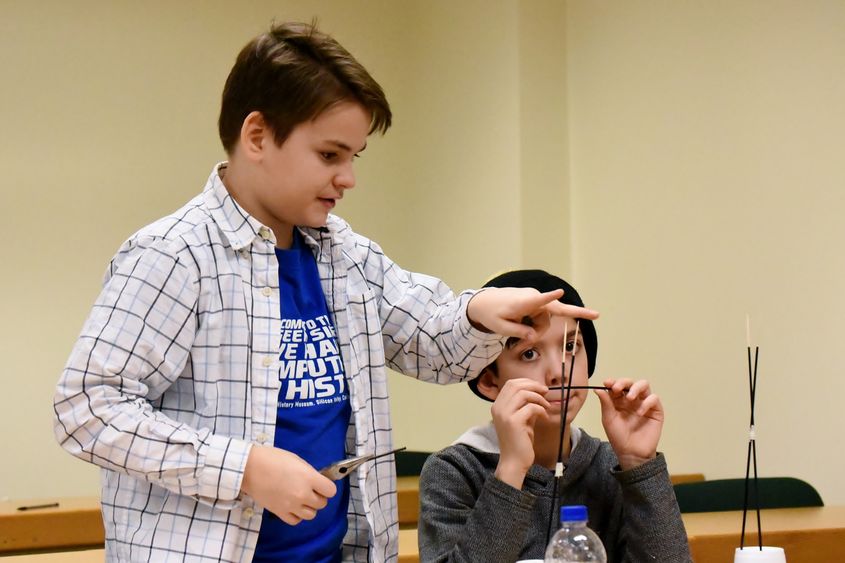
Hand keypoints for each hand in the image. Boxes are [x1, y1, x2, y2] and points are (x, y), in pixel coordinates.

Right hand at [240, 445, 336, 524]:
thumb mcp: (297, 460)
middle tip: (311, 490)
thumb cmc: (273, 459)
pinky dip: (297, 515)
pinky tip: (292, 506)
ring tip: (301, 499)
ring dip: (309, 507)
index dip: (327, 487)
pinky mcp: (280, 512)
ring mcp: (291, 505)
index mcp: (308, 478)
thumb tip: (318, 481)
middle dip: (318, 497)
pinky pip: (296, 521)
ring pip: (311, 515)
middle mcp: (302, 494)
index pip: (330, 491)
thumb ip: (310, 473)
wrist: (250, 468)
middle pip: (322, 504)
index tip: (322, 484)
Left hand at [468, 287, 599, 340]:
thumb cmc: (491, 314)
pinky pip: (543, 317)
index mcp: (523, 302)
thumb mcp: (501, 328)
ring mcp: (536, 298)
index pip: (539, 300)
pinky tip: (525, 323)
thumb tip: (535, 337)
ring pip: (545, 321)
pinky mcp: (537, 301)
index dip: (550, 297)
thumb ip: (519, 333)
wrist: (485, 301)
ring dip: (535, 330)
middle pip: (546, 321)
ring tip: (517, 334)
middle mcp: (533, 297)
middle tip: (520, 346)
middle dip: (539, 333)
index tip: (561, 291)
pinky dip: (535, 325)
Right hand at [491, 378, 549, 489]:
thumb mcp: (522, 419)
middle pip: (515, 385)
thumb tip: (538, 392)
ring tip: (546, 406)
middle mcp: (498, 407)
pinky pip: (530, 407)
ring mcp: (504, 414)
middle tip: (546, 392)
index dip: (527, 382)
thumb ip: (526, 405)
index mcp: (497, 406)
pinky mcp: (513, 422)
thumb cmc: (519, 441)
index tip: (540, 388)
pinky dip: (540, 409)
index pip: (510, 384)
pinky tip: (544, 416)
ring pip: (523, 393)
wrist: (514, 462)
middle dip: (534, 386)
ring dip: (538, 397)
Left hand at [595, 378, 663, 470]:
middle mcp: (632, 400)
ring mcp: (644, 404)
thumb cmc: (618, 437)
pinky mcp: (656, 411)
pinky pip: (654, 399)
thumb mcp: (608, 419)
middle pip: (630, 382)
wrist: (631, 453)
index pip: (617, 385)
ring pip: (644, 385)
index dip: (613, 382)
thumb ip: (605, 403)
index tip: (607, 383)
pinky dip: (647, 402)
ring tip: (630, 398)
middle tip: (617, 389)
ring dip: (636, 387)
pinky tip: (639, 413)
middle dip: (623, 382)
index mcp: (619, 400)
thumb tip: (598, 389)